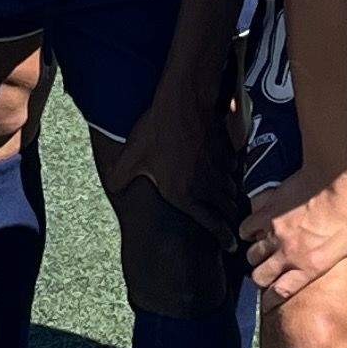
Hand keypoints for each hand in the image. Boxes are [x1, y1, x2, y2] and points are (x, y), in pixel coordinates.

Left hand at [121, 58, 242, 239]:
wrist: (185, 103)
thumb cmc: (157, 131)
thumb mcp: (132, 157)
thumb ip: (121, 177)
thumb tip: (111, 186)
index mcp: (184, 195)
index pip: (213, 226)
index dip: (224, 238)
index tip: (230, 245)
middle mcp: (206, 188)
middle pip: (227, 211)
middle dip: (228, 219)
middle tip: (228, 225)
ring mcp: (219, 170)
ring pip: (233, 192)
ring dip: (231, 199)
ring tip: (227, 203)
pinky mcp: (226, 153)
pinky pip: (234, 171)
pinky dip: (232, 176)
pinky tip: (226, 173)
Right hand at [242, 164, 346, 299]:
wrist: (334, 179)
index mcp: (310, 266)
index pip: (280, 293)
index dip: (271, 301)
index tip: (269, 302)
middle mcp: (288, 254)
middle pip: (259, 277)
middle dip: (260, 278)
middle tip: (265, 273)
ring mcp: (274, 234)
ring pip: (251, 254)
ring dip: (255, 256)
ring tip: (260, 253)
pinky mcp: (267, 213)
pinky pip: (246, 227)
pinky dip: (247, 230)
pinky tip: (253, 229)